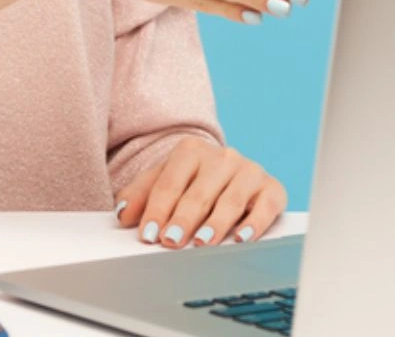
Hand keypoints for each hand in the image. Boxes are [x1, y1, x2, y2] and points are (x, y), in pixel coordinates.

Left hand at [113, 137, 286, 248]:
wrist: (230, 171)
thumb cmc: (192, 181)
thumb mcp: (163, 181)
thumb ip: (140, 196)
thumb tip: (122, 215)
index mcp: (191, 151)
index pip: (169, 184)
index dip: (157, 211)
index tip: (148, 234)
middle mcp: (223, 157)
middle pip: (199, 193)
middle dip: (183, 219)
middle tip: (171, 241)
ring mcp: (249, 171)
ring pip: (230, 201)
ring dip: (215, 224)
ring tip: (202, 243)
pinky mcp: (272, 188)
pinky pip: (266, 206)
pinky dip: (255, 223)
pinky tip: (242, 238)